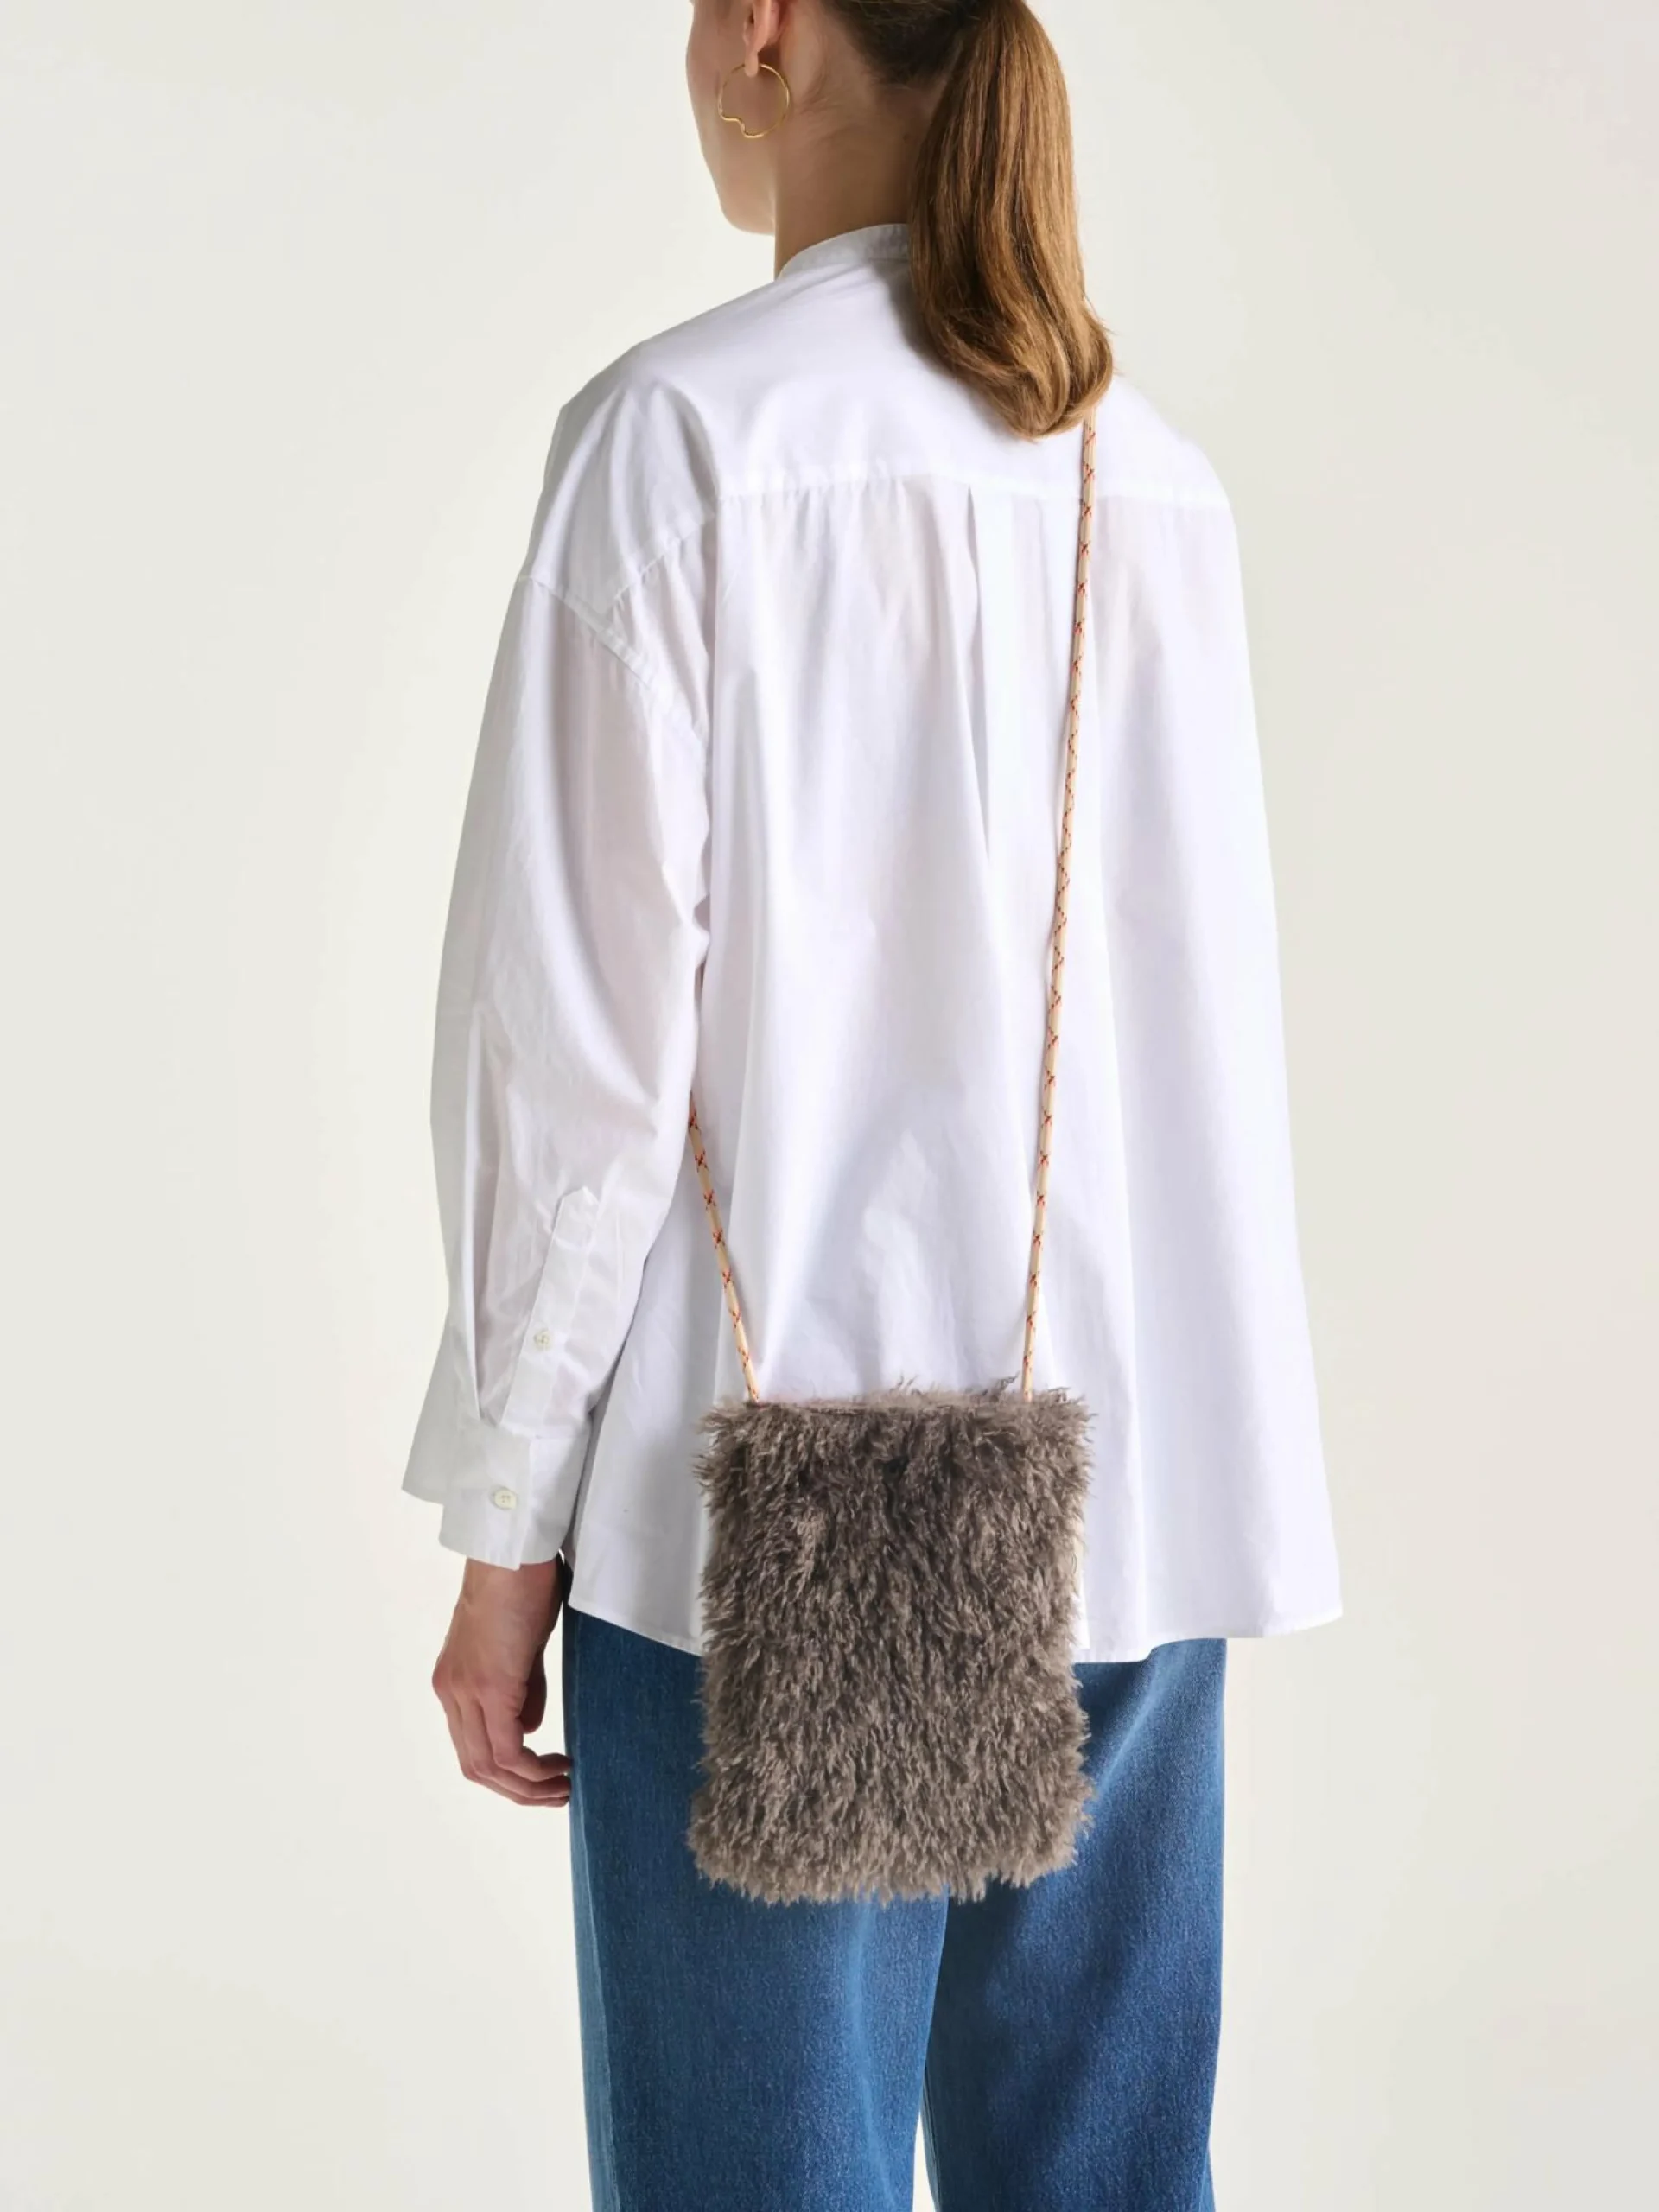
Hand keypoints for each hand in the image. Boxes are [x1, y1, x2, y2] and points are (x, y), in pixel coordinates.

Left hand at [431, 1557, 570, 1806]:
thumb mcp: (520, 1647)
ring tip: (563, 1787)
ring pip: (487, 1766)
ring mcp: (466, 1692)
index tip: (542, 1777)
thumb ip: (521, 1690)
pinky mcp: (489, 1688)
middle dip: (518, 1790)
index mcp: (454, 1682)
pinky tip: (558, 1768)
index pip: (471, 1746)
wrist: (515, 1552)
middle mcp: (451, 1693)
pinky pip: (506, 1751)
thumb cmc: (523, 1584)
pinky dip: (532, 1770)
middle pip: (475, 1766)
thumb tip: (529, 1729)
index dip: (505, 1773)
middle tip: (557, 1794)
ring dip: (528, 1787)